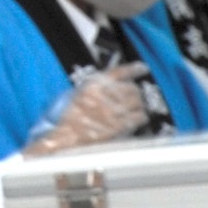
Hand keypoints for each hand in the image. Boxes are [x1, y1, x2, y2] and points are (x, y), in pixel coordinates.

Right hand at [22, 68, 150, 156]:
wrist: (65, 139)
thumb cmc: (67, 120)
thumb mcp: (75, 97)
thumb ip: (94, 90)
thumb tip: (111, 88)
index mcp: (93, 85)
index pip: (120, 72)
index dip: (134, 69)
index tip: (142, 68)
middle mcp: (106, 94)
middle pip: (132, 88)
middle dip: (134, 93)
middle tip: (134, 97)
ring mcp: (114, 110)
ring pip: (138, 102)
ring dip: (138, 105)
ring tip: (136, 109)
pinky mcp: (120, 125)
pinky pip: (139, 117)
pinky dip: (141, 117)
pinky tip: (140, 118)